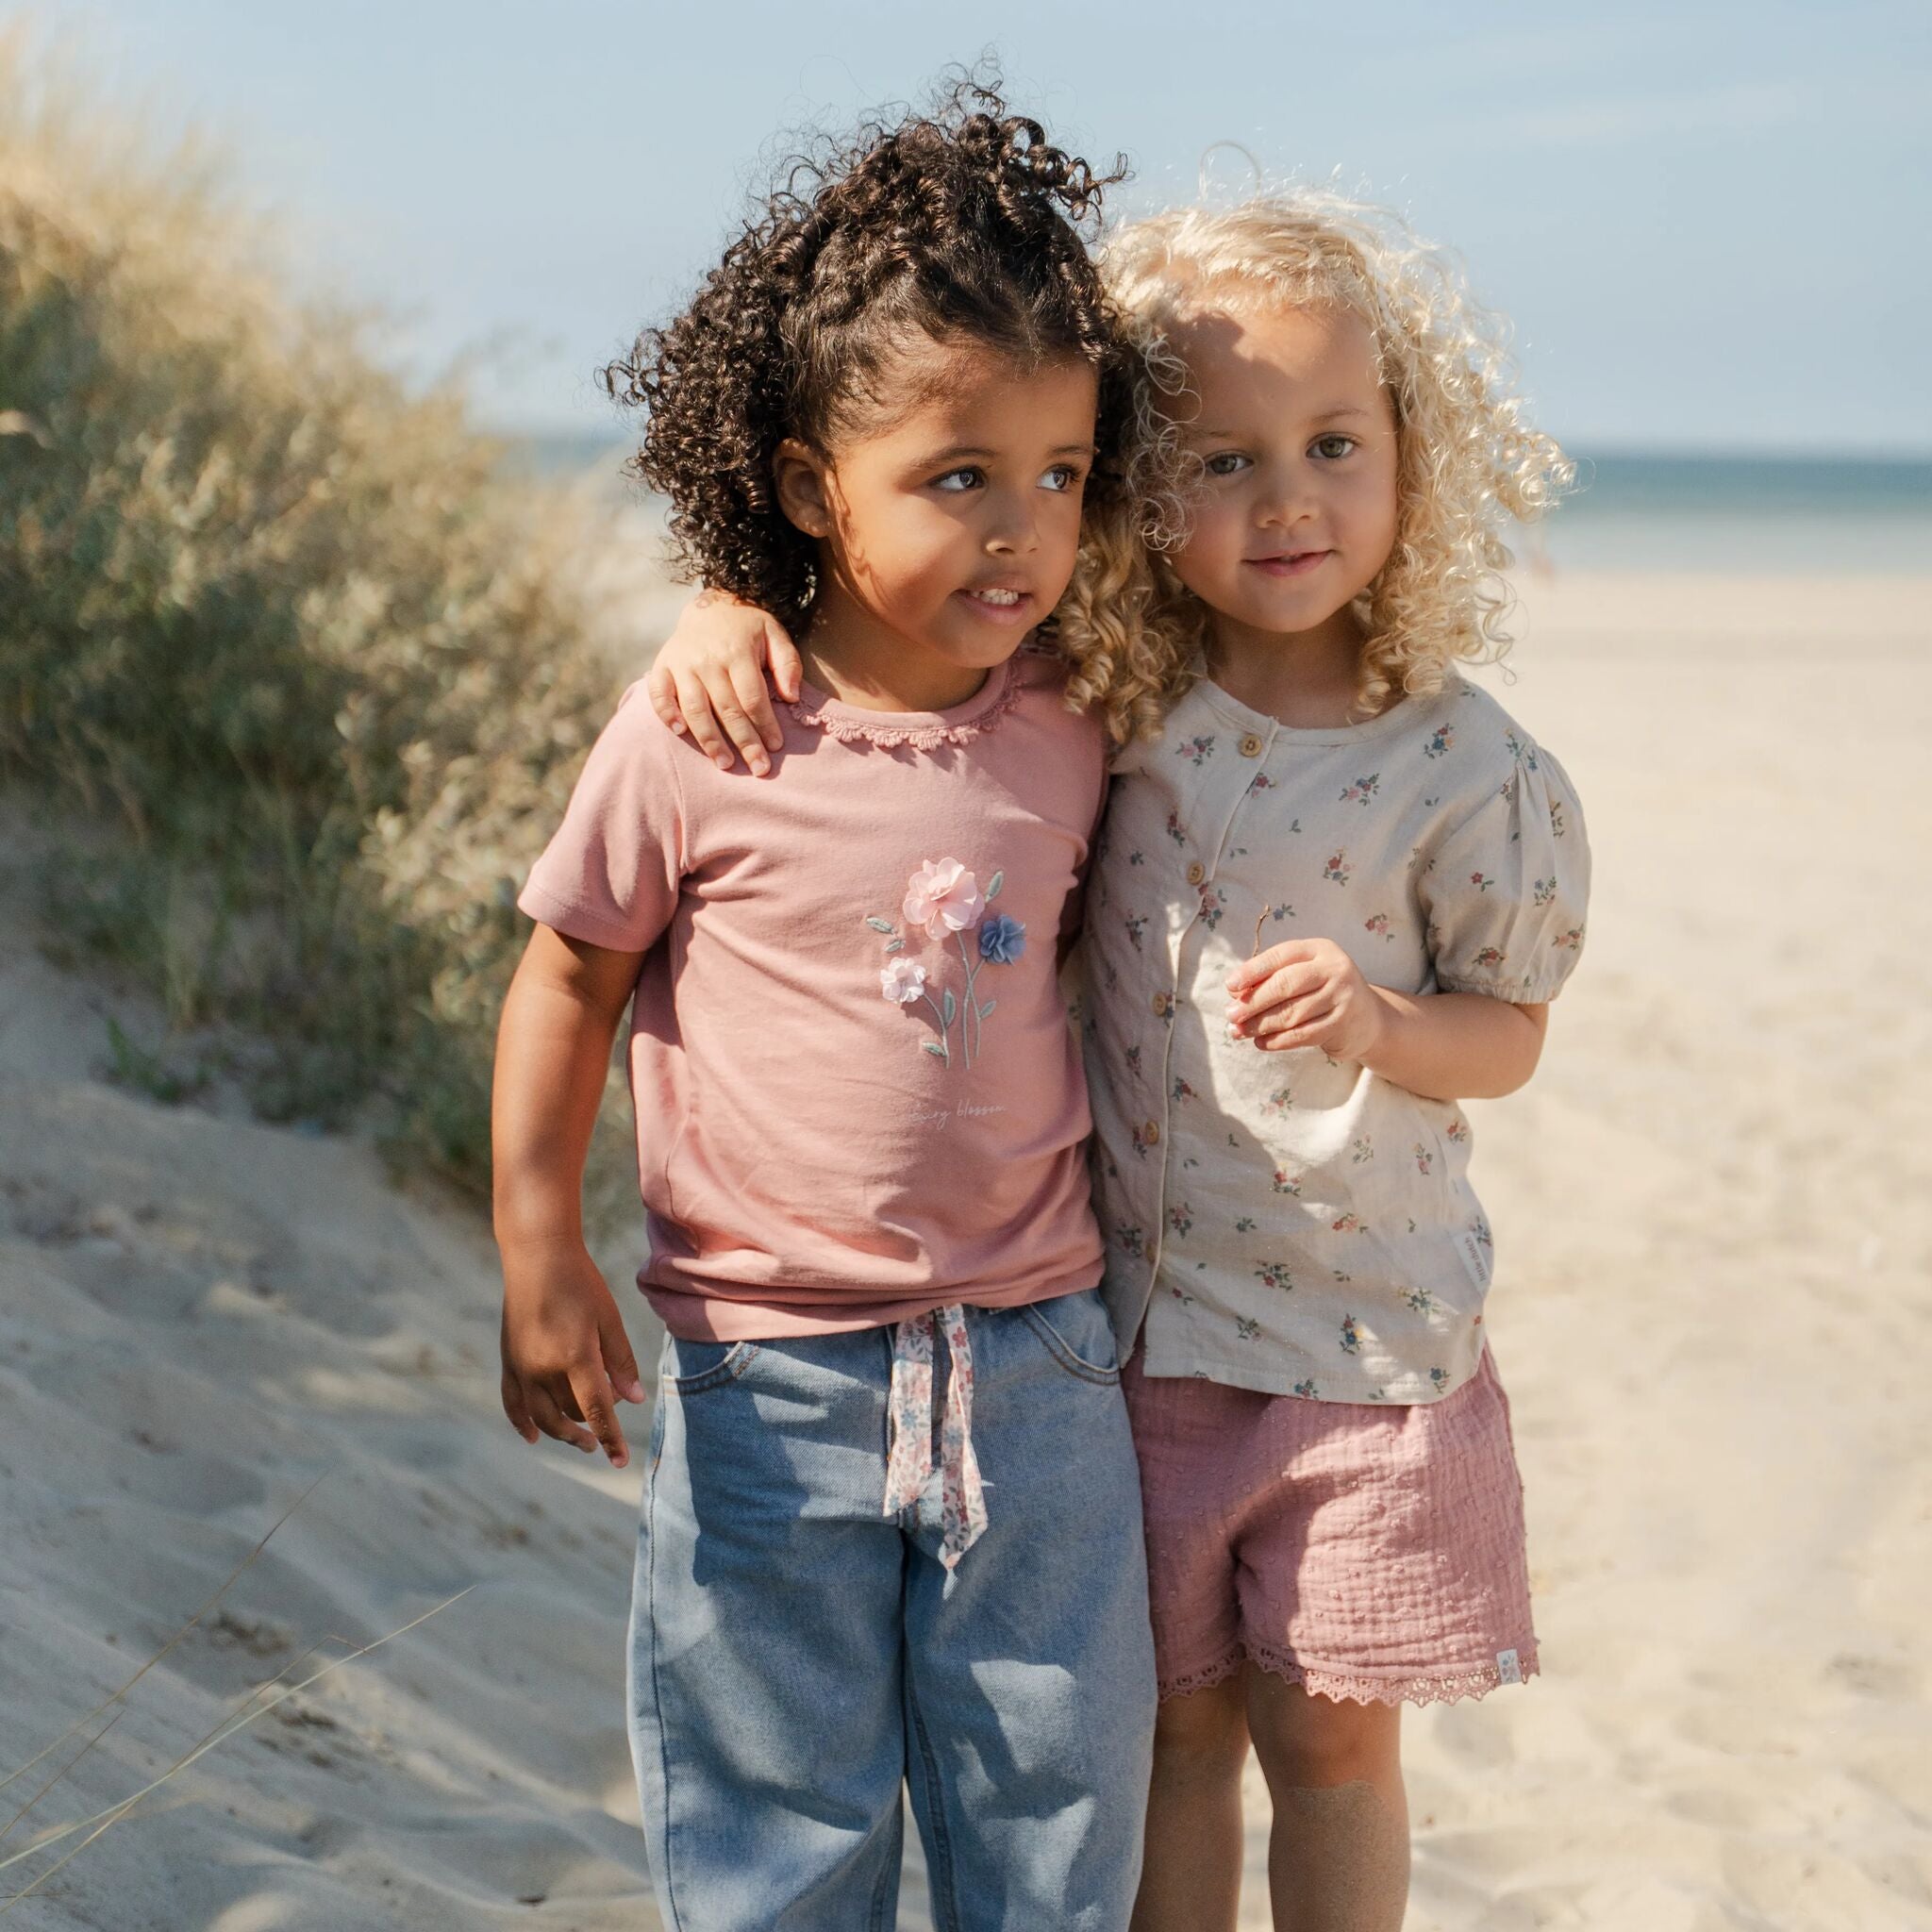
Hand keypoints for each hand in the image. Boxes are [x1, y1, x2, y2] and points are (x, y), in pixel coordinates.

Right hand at [499, 1235, 645, 1466]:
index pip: (597, 1410)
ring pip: (541, 1416)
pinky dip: (522, 1423)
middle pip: (568, 1415)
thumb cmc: (581, 1283)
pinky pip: (512, 1402)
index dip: (611, 1438)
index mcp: (575, 1356)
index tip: (621, 1460)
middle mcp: (544, 1367)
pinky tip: (533, 1437)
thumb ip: (620, 1361)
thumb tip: (633, 1400)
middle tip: (601, 1441)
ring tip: (579, 1438)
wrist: (537, 1256)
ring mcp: (522, 1366)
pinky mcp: (508, 1360)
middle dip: (587, 1432)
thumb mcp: (609, 1320)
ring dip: (560, 1432)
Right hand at [645, 588, 800, 775]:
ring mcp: (682, 663)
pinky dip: (666, 713)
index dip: (765, 724)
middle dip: (744, 742)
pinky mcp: (662, 666)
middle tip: (758, 767)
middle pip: (727, 709)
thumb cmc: (748, 627)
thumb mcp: (775, 634)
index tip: (776, 746)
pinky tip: (679, 732)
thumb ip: (787, 663)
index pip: (752, 697)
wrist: (711, 603)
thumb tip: (791, 697)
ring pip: (695, 709)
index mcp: (737, 652)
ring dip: (709, 740)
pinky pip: (659, 693)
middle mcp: (707, 659)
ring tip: (724, 763)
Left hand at [1225, 938, 1388, 1060]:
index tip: (1230, 986)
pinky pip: (1303, 1034)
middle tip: (1231, 1015)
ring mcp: (1342, 996)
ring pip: (1292, 1013)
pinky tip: (1261, 1043)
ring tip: (1239, 1032)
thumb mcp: (1302, 974)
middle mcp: (1334, 968)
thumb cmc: (1322, 991)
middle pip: (1285, 984)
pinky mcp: (1343, 1023)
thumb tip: (1234, 992)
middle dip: (1253, 1002)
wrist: (1367, 1018)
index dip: (1252, 970)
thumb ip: (1271, 977)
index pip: (1280, 956)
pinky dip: (1278, 1041)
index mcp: (1319, 949)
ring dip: (1261, 1025)